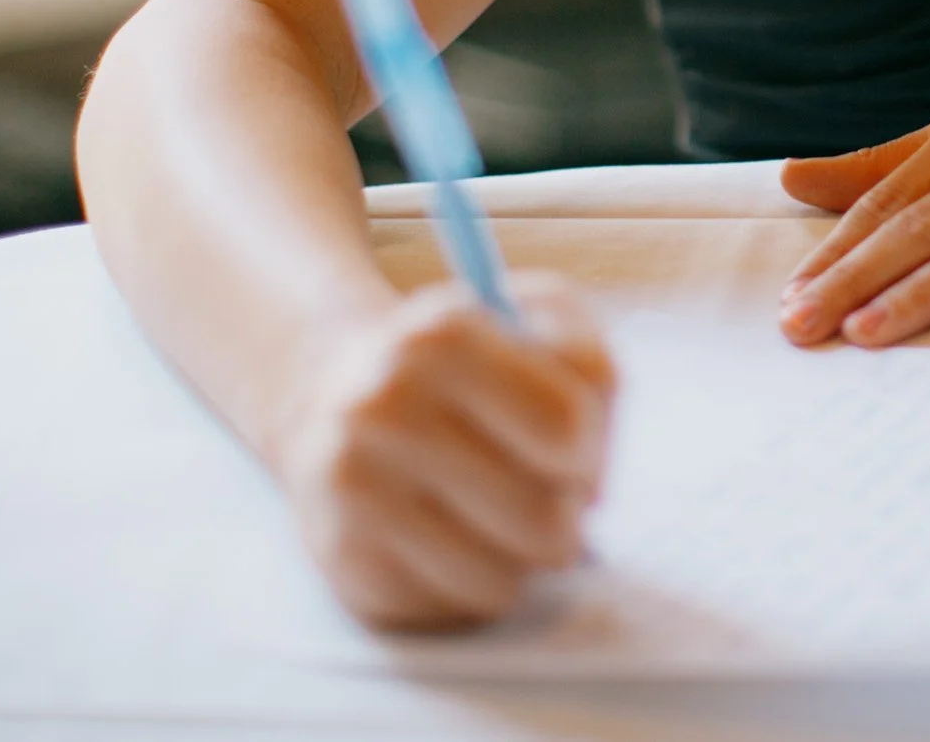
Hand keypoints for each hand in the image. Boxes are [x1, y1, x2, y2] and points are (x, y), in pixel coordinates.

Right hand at [273, 271, 615, 630]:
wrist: (339, 396)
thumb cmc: (474, 364)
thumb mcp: (542, 321)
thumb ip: (590, 368)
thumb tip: (589, 477)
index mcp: (442, 338)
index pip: (565, 428)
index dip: (588, 449)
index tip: (571, 446)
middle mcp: (384, 410)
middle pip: (540, 518)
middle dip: (564, 514)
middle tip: (545, 490)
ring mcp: (355, 490)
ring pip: (501, 580)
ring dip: (522, 557)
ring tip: (498, 511)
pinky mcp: (343, 559)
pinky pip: (456, 609)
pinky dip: (473, 581)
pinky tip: (451, 535)